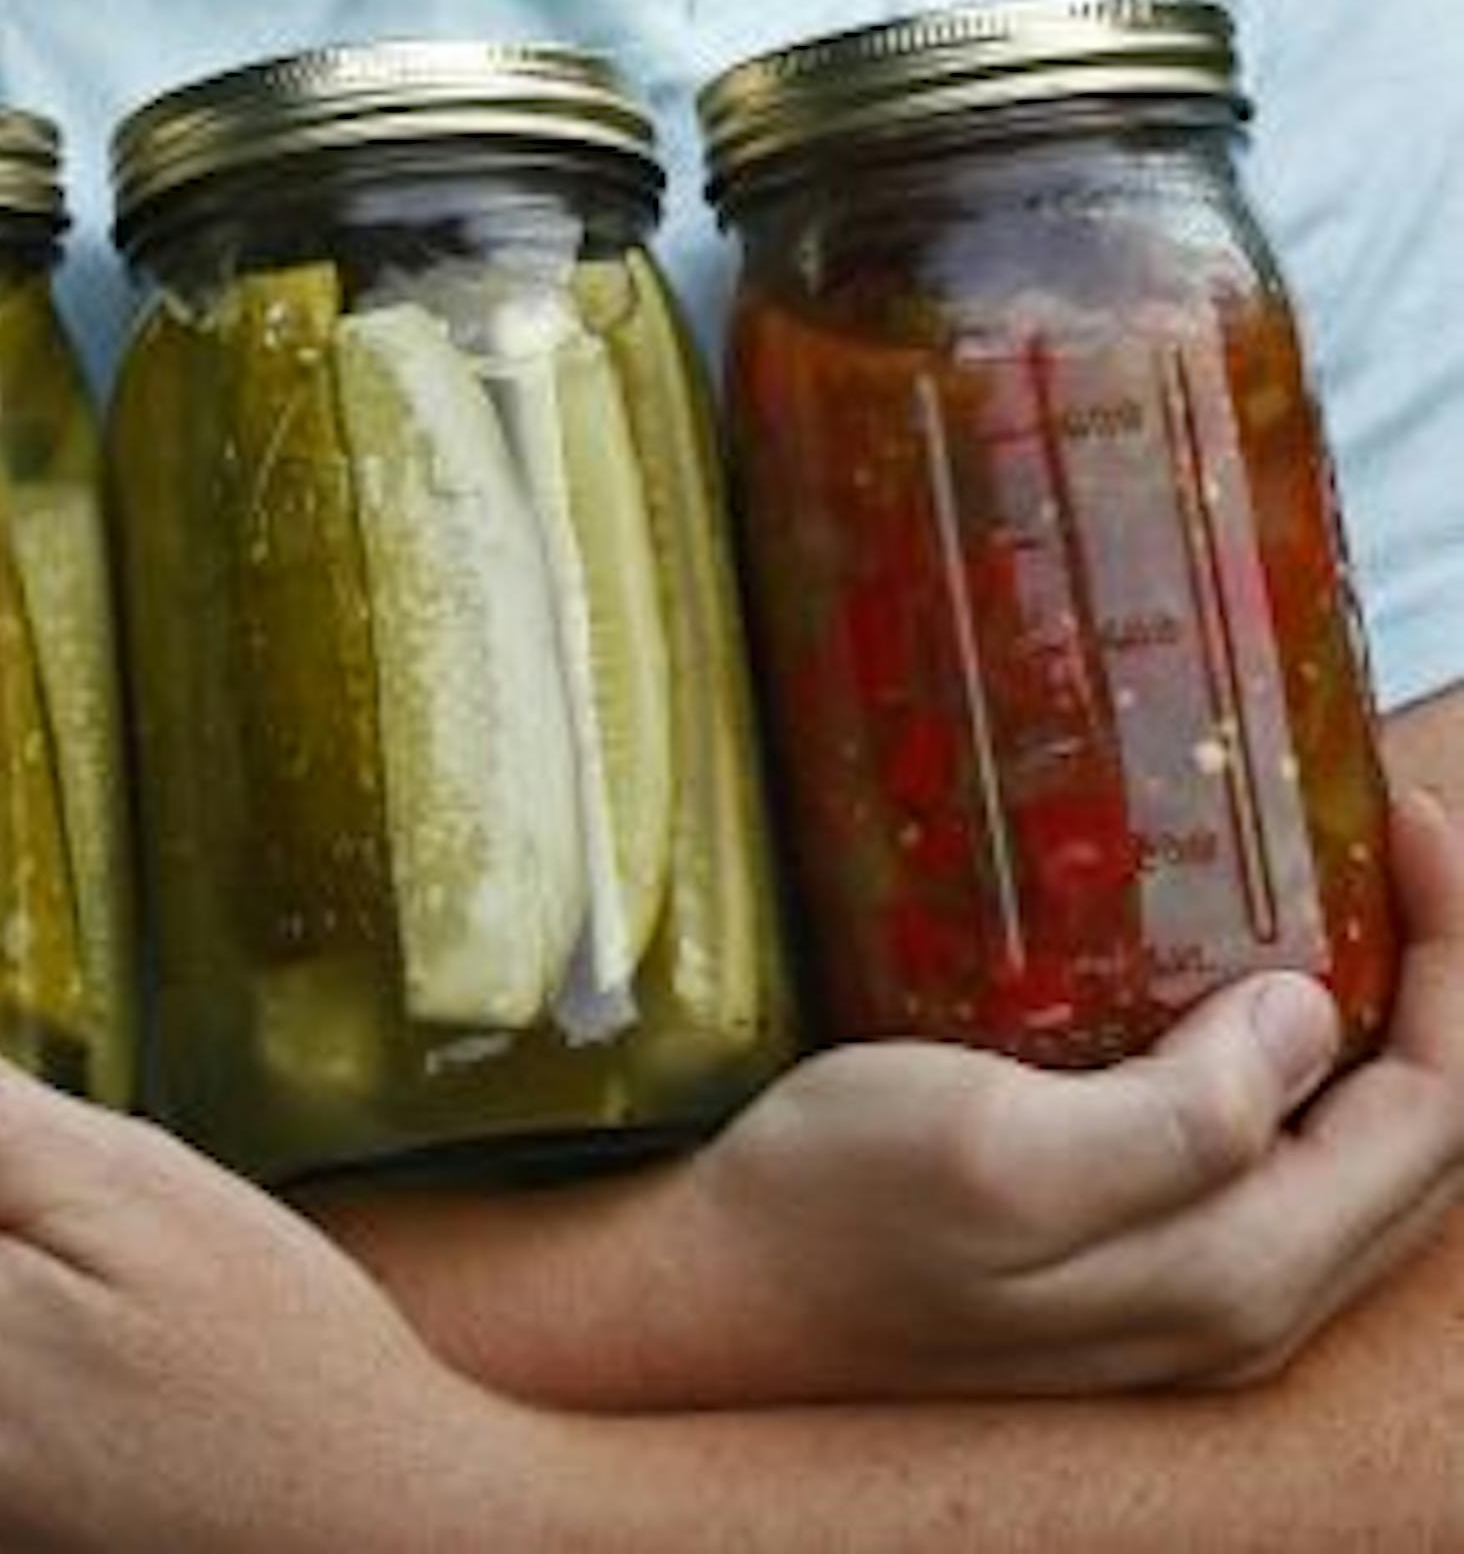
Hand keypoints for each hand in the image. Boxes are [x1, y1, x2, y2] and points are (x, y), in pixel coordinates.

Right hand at [310, 780, 1463, 1414]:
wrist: (721, 1293)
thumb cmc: (834, 1209)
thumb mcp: (997, 1149)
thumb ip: (1178, 1116)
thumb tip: (1306, 1018)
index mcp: (1237, 1274)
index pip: (1435, 1113)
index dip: (1450, 954)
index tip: (1392, 808)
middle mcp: (1241, 1302)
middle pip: (1424, 1140)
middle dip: (1435, 975)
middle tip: (1375, 823)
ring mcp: (1187, 1292)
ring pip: (1362, 1155)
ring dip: (1380, 1016)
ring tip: (1327, 878)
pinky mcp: (1128, 1261)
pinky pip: (1279, 1161)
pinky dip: (1302, 1057)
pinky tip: (1236, 974)